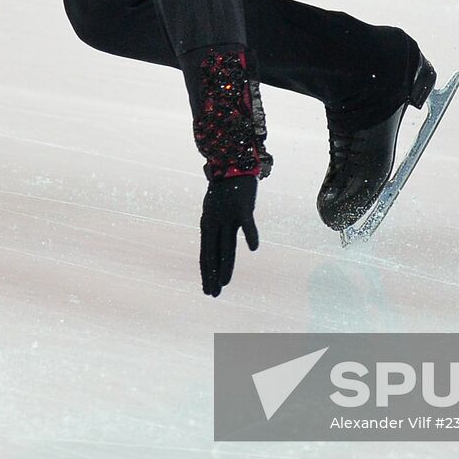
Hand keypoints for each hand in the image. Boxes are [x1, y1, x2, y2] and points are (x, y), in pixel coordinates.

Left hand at [200, 175, 258, 296]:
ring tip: (224, 283)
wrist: (229, 164)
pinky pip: (248, 224)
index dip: (206, 273)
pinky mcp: (242, 208)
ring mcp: (228, 216)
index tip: (207, 289)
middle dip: (212, 276)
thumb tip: (215, 246)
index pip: (205, 254)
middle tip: (213, 294)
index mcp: (207, 225)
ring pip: (227, 245)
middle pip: (213, 254)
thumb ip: (216, 228)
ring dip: (226, 266)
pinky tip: (253, 249)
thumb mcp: (214, 210)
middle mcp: (215, 223)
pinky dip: (251, 236)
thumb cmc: (223, 189)